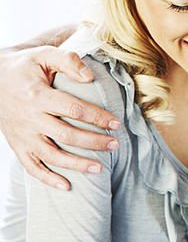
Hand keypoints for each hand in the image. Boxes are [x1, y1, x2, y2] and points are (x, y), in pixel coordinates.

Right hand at [0, 46, 119, 189]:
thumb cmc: (24, 66)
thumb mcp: (43, 55)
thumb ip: (68, 61)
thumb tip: (90, 77)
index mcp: (38, 95)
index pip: (73, 109)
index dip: (97, 117)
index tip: (116, 123)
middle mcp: (30, 118)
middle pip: (66, 135)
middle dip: (93, 142)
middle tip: (115, 145)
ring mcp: (23, 135)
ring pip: (52, 155)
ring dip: (77, 164)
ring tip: (100, 168)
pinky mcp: (17, 146)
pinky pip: (31, 167)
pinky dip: (48, 179)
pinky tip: (67, 186)